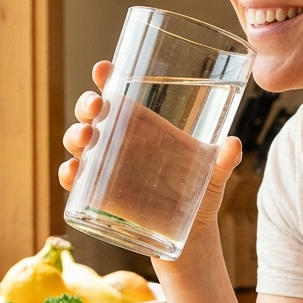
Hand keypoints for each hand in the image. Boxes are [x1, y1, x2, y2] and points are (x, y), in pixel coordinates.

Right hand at [58, 62, 243, 239]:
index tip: (104, 68)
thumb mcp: (215, 175)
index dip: (107, 78)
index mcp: (144, 126)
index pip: (120, 93)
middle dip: (87, 105)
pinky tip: (73, 172)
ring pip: (79, 142)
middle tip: (97, 106)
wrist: (192, 234)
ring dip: (75, 135)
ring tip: (86, 138)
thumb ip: (224, 160)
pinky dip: (68, 174)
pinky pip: (75, 181)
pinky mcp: (98, 195)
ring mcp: (106, 167)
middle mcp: (120, 142)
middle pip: (93, 114)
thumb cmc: (201, 194)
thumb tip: (233, 144)